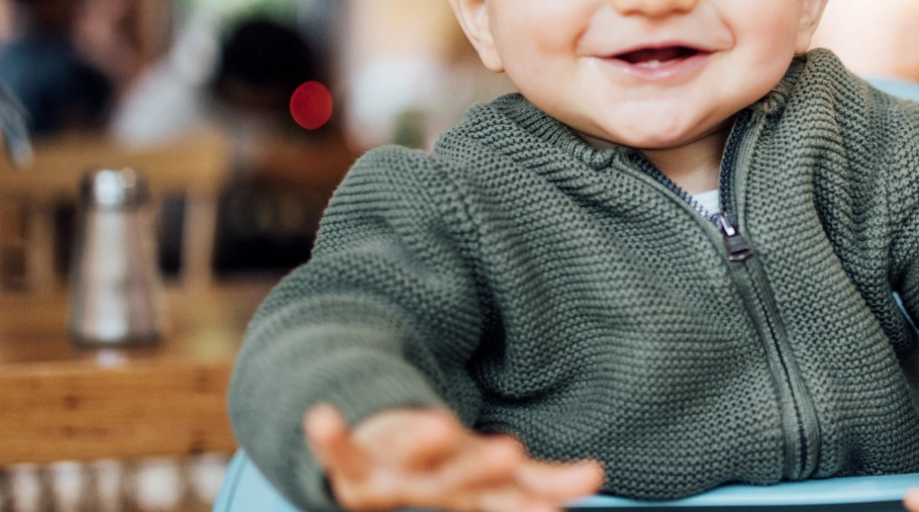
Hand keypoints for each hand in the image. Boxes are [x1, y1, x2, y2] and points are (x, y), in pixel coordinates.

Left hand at [304, 404, 604, 511]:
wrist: (370, 471)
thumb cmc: (445, 471)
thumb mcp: (494, 476)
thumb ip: (543, 482)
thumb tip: (597, 476)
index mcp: (469, 496)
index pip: (502, 499)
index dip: (530, 502)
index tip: (561, 504)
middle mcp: (430, 491)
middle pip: (458, 480)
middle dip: (483, 467)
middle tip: (512, 452)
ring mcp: (388, 479)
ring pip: (407, 463)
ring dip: (421, 445)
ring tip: (443, 424)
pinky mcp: (350, 463)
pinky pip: (337, 451)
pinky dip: (329, 438)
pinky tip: (321, 416)